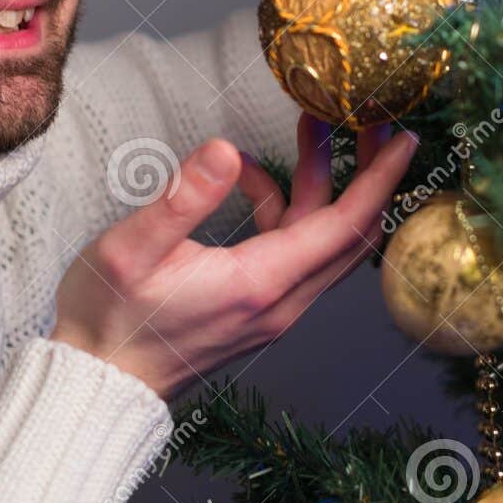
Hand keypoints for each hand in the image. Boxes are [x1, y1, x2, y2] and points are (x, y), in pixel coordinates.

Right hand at [51, 115, 416, 398]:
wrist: (97, 382)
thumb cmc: (108, 320)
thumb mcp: (132, 249)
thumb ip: (183, 198)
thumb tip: (224, 149)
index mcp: (260, 283)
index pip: (344, 227)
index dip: (379, 179)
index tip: (405, 139)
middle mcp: (279, 299)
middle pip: (350, 233)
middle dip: (370, 173)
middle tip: (378, 121)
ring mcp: (270, 306)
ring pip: (321, 239)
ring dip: (323, 182)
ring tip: (312, 127)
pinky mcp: (255, 306)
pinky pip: (290, 250)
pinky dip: (282, 206)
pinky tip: (247, 174)